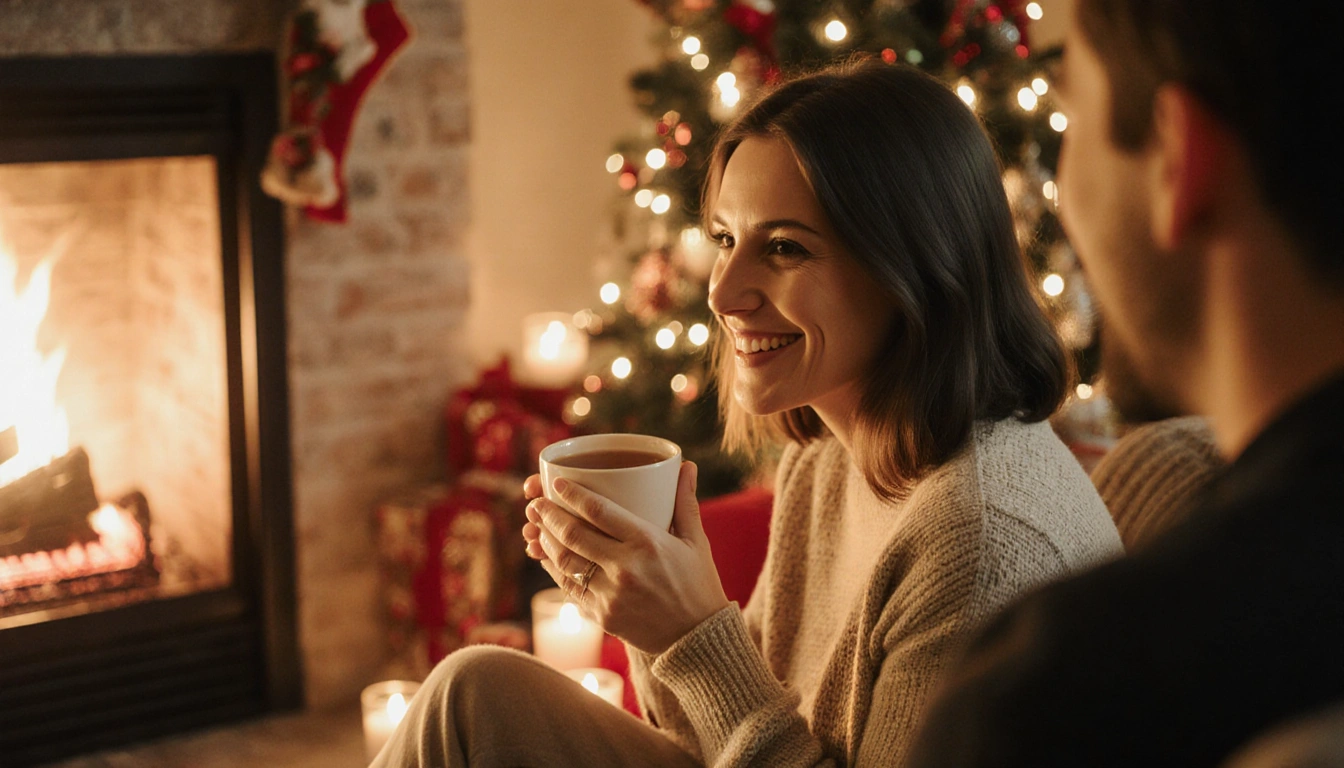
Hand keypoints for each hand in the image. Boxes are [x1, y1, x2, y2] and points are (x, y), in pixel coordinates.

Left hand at [520, 462, 729, 654]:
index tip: (555, 482)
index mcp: (647, 542)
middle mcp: (625, 567)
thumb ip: (685, 501)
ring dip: (545, 540)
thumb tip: (687, 465)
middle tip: (536, 503)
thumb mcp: (696, 541)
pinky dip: (554, 569)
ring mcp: (610, 594)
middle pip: (573, 534)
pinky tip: (547, 556)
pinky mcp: (601, 615)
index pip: (598, 510)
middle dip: (548, 515)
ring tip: (537, 526)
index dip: (571, 494)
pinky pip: (569, 587)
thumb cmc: (698, 584)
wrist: (697, 639)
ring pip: (564, 561)